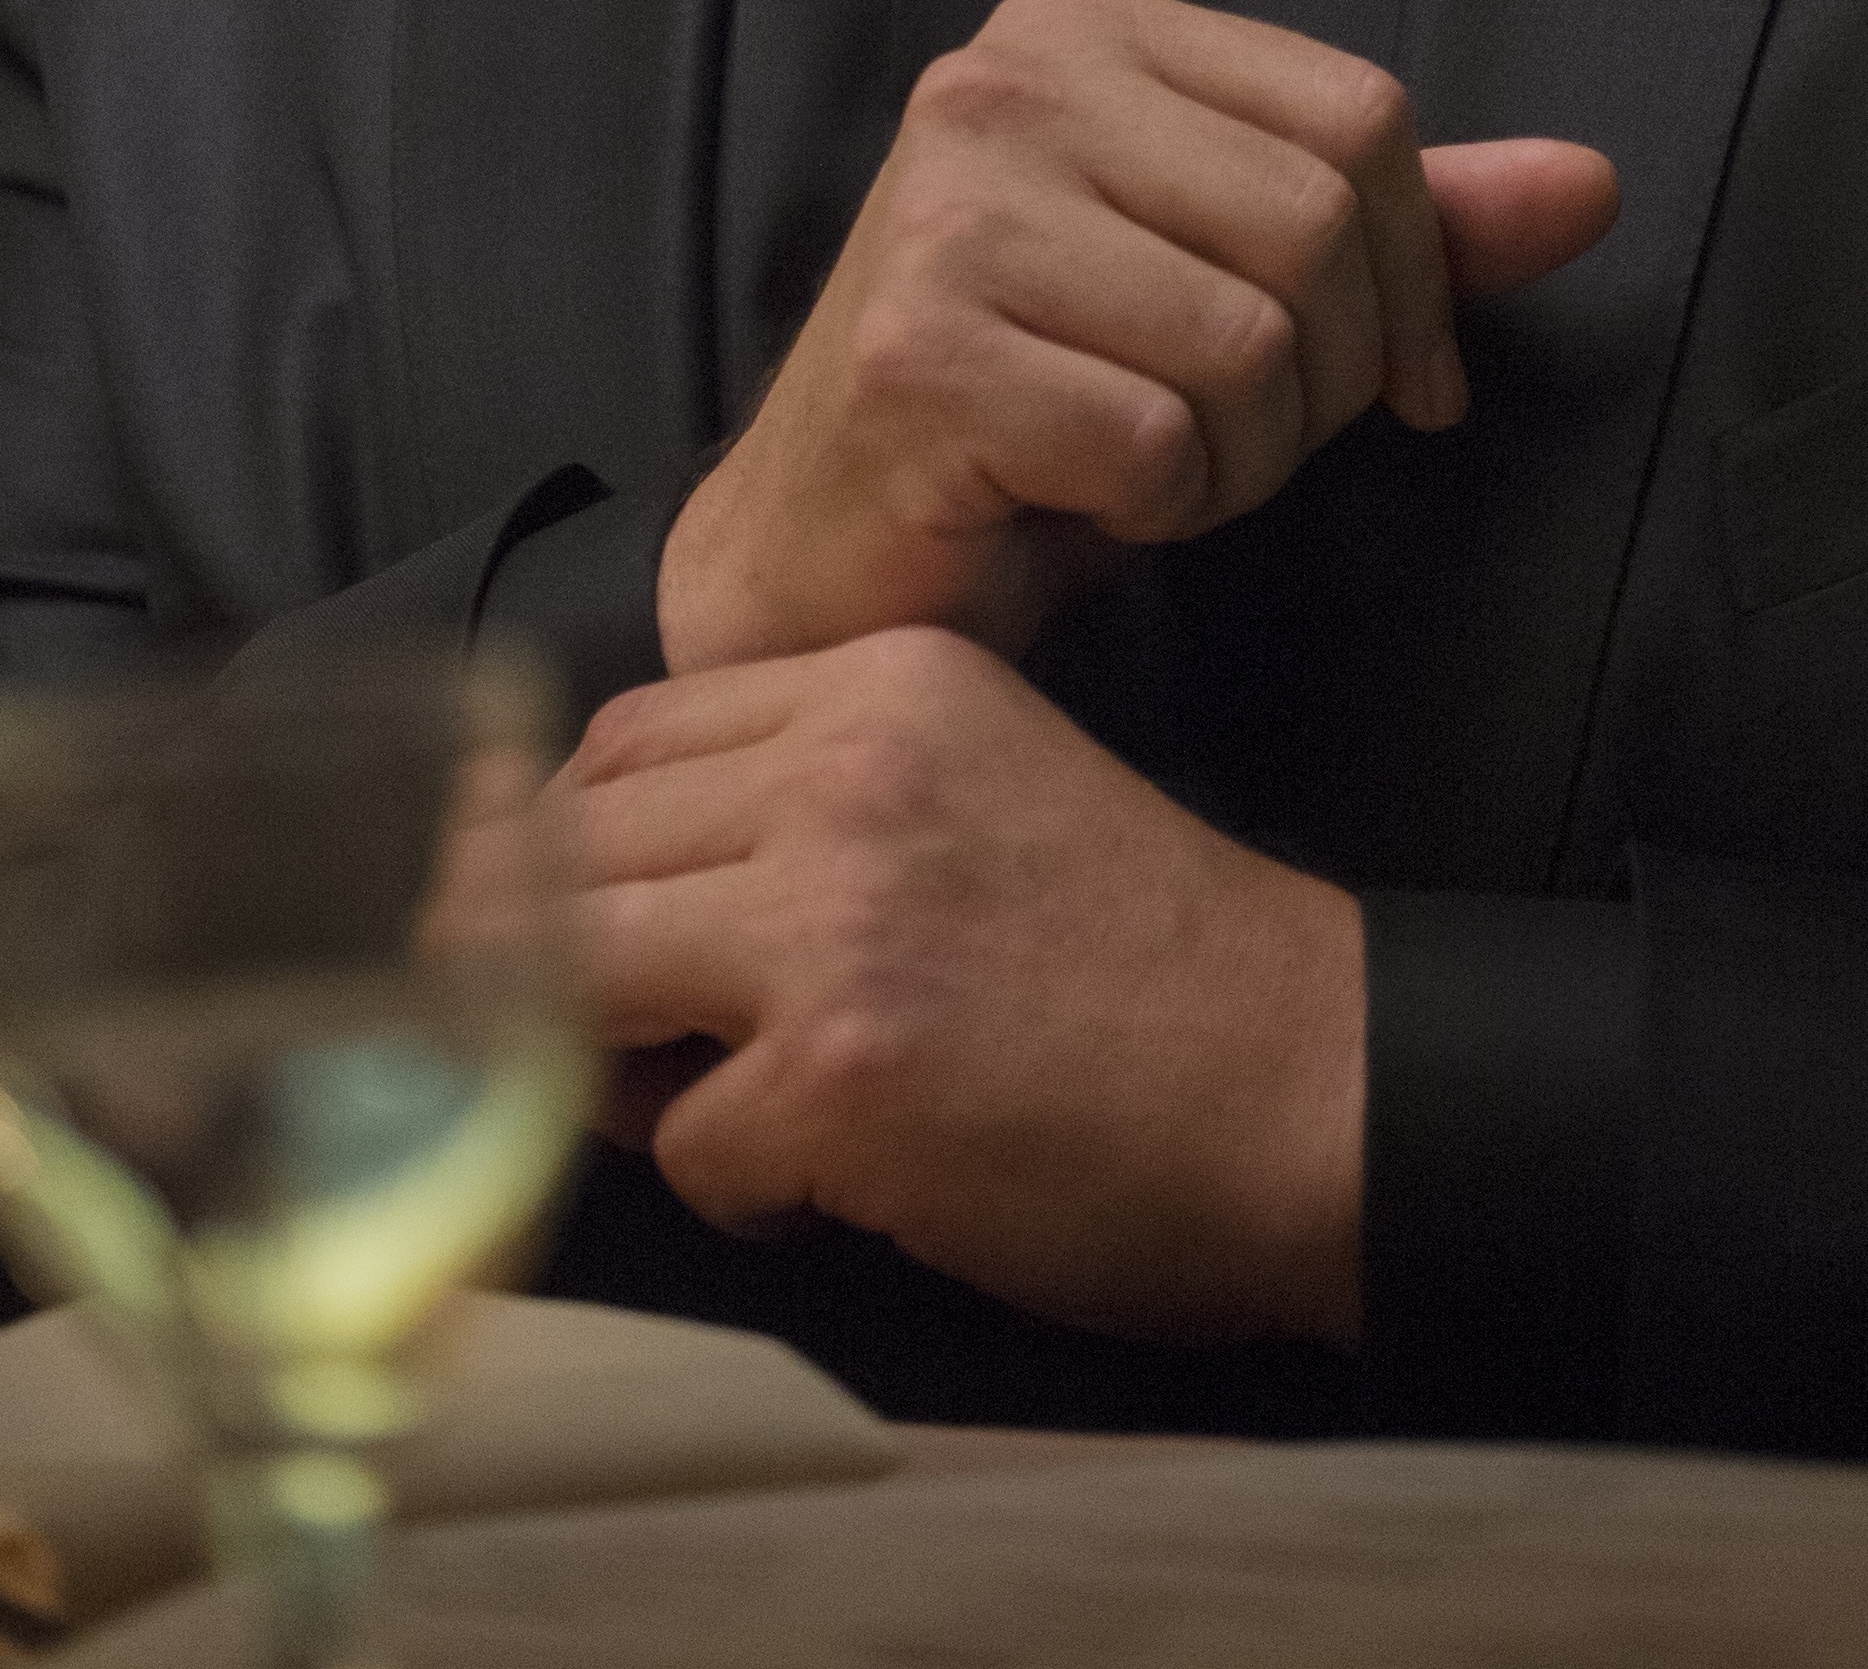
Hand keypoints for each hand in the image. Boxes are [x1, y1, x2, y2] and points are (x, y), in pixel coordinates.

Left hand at [555, 626, 1367, 1344]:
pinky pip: (681, 1143)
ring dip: (625, 1066)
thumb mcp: (984, 782)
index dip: (575, 839)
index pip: (626, 733)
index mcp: (886, 683)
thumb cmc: (1153, 964)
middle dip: (554, 957)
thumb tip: (605, 867)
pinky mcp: (836, 1074)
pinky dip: (734, 1185)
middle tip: (622, 1039)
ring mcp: (833, 921)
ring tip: (722, 1102)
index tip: (575, 914)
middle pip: (570, 845)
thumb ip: (814, 788)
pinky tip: (833, 1183)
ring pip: (578, 976)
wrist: (1312, 1085)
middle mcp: (845, 774)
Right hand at [658, 0, 1615, 669]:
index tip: (1392, 379)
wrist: (833, 550)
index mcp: (1080, 27)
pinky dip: (1160, 511)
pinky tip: (1079, 498)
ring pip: (1254, 342)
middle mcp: (1000, 85)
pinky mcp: (921, 352)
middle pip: (1321, 225)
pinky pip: (1165, 445)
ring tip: (1152, 462)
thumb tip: (1593, 186)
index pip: (1362, 115)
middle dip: (1329, 378)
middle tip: (1237, 433)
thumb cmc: (1045, 399)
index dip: (1419, 276)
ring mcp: (948, 212)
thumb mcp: (1236, 273)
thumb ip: (1406, 221)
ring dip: (1242, 457)